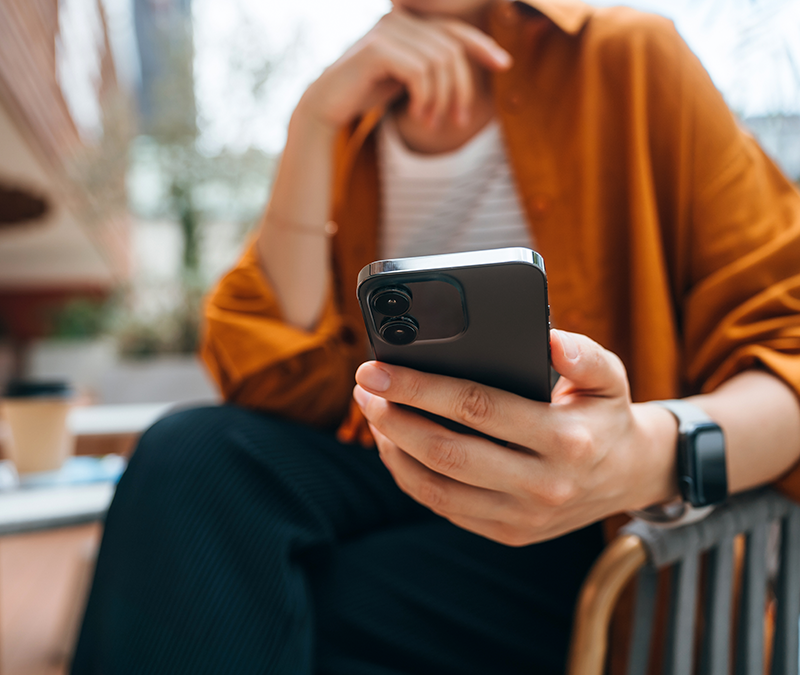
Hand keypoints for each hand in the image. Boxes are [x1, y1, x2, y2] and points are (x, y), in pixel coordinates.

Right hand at [299, 9, 511, 131]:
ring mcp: (387, 30)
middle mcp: (399, 20)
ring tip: (430, 122)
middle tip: (456, 121)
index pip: (455, 30)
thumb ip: (431, 68)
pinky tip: (418, 116)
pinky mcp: (377, 49)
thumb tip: (465, 72)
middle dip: (461, 90)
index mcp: (408, 24)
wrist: (326, 106)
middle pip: (452, 50)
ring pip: (440, 62)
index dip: (482, 45)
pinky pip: (421, 71)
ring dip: (442, 99)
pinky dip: (426, 98)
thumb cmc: (366, 94)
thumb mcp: (407, 79)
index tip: (504, 64)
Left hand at [352, 329, 679, 545]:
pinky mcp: (508, 533)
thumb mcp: (609, 376)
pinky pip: (444, 508)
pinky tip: (395, 446)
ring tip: (373, 413)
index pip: (477, 408)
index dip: (421, 387)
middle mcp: (542, 485)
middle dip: (393, 417)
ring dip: (393, 449)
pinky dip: (410, 477)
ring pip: (436, 487)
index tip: (379, 368)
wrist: (629, 477)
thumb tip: (548, 338)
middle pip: (446, 452)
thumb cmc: (605, 415)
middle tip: (365, 387)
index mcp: (564, 439)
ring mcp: (522, 516)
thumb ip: (583, 354)